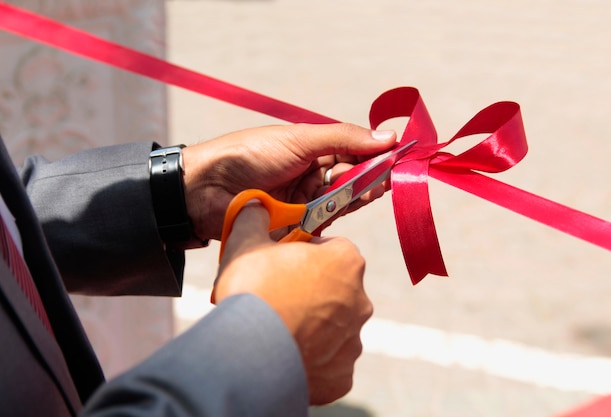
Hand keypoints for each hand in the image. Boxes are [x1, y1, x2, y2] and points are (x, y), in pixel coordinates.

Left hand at [181, 123, 395, 240]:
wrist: (204, 190)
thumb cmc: (249, 155)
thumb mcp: (299, 139)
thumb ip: (344, 139)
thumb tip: (388, 137)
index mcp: (310, 150)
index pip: (352, 151)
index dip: (374, 153)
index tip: (398, 154)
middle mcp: (310, 176)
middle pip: (351, 178)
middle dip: (370, 176)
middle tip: (389, 176)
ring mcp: (304, 203)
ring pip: (342, 202)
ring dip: (359, 195)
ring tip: (376, 188)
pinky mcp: (297, 228)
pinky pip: (326, 225)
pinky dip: (339, 217)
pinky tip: (353, 207)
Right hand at [214, 204, 372, 404]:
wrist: (247, 353)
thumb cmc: (252, 289)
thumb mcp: (246, 242)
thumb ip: (255, 217)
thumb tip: (255, 205)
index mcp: (346, 262)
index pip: (334, 249)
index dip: (307, 254)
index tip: (284, 263)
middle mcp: (360, 300)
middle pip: (336, 290)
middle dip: (312, 292)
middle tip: (278, 298)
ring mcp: (353, 341)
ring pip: (334, 329)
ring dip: (313, 328)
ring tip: (278, 331)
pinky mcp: (342, 377)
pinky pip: (329, 365)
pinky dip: (312, 362)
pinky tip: (286, 358)